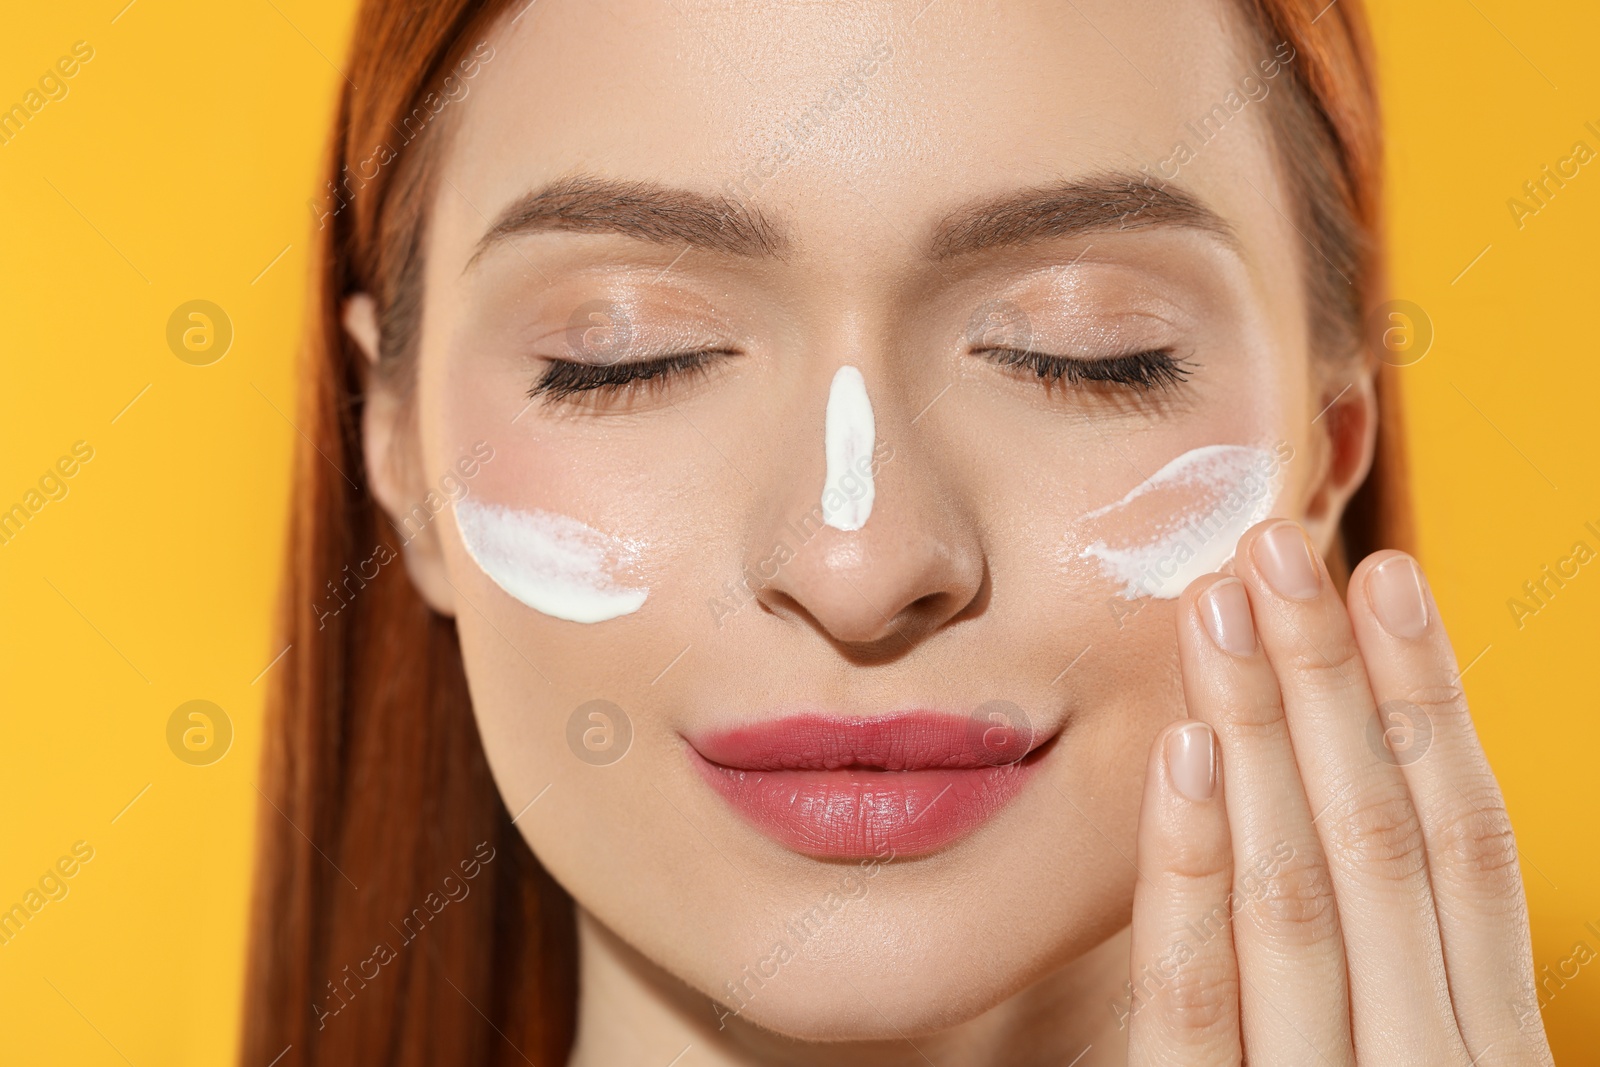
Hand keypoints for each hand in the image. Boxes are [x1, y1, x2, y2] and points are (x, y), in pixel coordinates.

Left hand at [1126, 519, 1555, 1063]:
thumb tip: (1351, 779)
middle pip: (1379, 840)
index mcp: (1480, 1041)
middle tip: (1277, 546)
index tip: (1383, 578)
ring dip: (1257, 730)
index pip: (1462, 845)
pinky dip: (1190, 867)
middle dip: (1330, 681)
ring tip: (1219, 602)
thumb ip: (1390, 969)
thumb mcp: (1406, 1062)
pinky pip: (1193, 995)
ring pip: (1292, 891)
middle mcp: (1425, 1065)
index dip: (1426, 700)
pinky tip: (1181, 750)